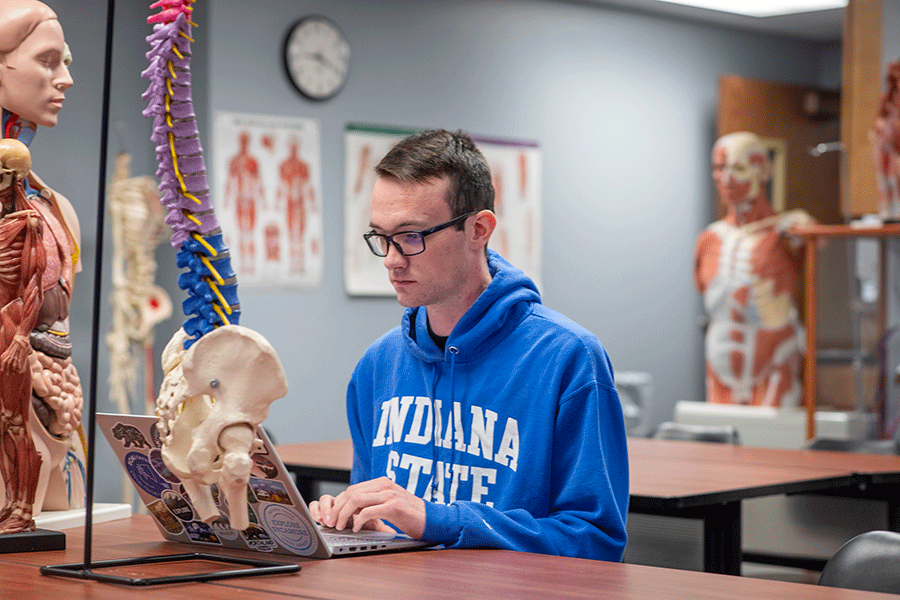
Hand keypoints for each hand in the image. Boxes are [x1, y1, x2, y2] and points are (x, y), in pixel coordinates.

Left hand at [309, 477, 425, 538]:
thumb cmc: (410, 515)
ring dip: (344, 514)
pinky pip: (368, 512)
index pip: (353, 489)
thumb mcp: (389, 504)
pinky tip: (356, 528)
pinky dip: (358, 521)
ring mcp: (389, 494)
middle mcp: (385, 485)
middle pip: (351, 493)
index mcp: (382, 483)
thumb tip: (351, 510)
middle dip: (338, 509)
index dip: (339, 502)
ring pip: (356, 500)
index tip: (332, 516)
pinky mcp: (394, 506)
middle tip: (331, 523)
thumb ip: (373, 502)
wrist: (432, 520)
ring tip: (340, 526)